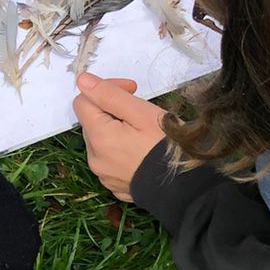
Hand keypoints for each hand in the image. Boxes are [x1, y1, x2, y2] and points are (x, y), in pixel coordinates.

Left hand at [73, 75, 168, 201]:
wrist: (186, 189)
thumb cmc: (167, 148)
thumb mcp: (141, 113)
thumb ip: (109, 95)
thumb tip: (83, 80)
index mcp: (98, 138)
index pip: (83, 101)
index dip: (106, 89)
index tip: (131, 90)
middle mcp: (95, 158)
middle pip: (92, 121)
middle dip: (112, 109)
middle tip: (141, 110)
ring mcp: (104, 174)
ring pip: (101, 140)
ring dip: (116, 129)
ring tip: (144, 132)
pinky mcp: (115, 184)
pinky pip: (110, 159)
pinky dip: (121, 149)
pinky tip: (142, 150)